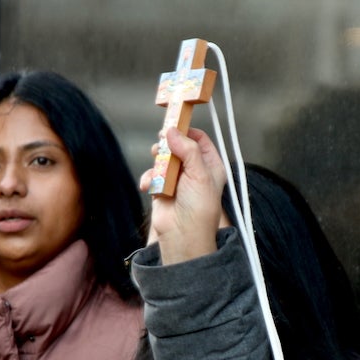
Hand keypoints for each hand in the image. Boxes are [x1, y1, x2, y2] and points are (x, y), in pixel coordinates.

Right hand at [140, 127, 225, 264]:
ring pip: (163, 159)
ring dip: (157, 162)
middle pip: (178, 145)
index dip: (187, 130)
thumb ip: (187, 149)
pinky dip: (149, 179)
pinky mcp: (162, 188)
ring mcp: (177, 179)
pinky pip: (152, 175)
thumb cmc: (199, 208)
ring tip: (158, 167)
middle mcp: (194, 170)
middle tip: (161, 143)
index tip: (174, 124)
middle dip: (168, 144)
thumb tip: (172, 131)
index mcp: (210, 165)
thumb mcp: (200, 173)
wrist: (183, 235)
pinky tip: (150, 186)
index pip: (199, 139)